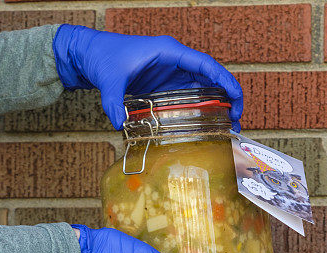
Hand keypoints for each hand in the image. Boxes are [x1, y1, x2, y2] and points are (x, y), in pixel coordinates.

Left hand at [52, 25, 242, 130]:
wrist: (89, 55)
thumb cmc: (102, 56)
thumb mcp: (109, 78)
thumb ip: (114, 101)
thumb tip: (118, 123)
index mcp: (169, 51)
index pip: (205, 65)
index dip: (224, 80)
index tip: (236, 99)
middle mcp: (174, 61)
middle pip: (210, 78)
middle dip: (228, 97)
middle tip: (238, 120)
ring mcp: (170, 74)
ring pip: (203, 89)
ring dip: (217, 106)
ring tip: (228, 127)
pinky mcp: (164, 86)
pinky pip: (188, 97)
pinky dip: (201, 110)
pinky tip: (207, 126)